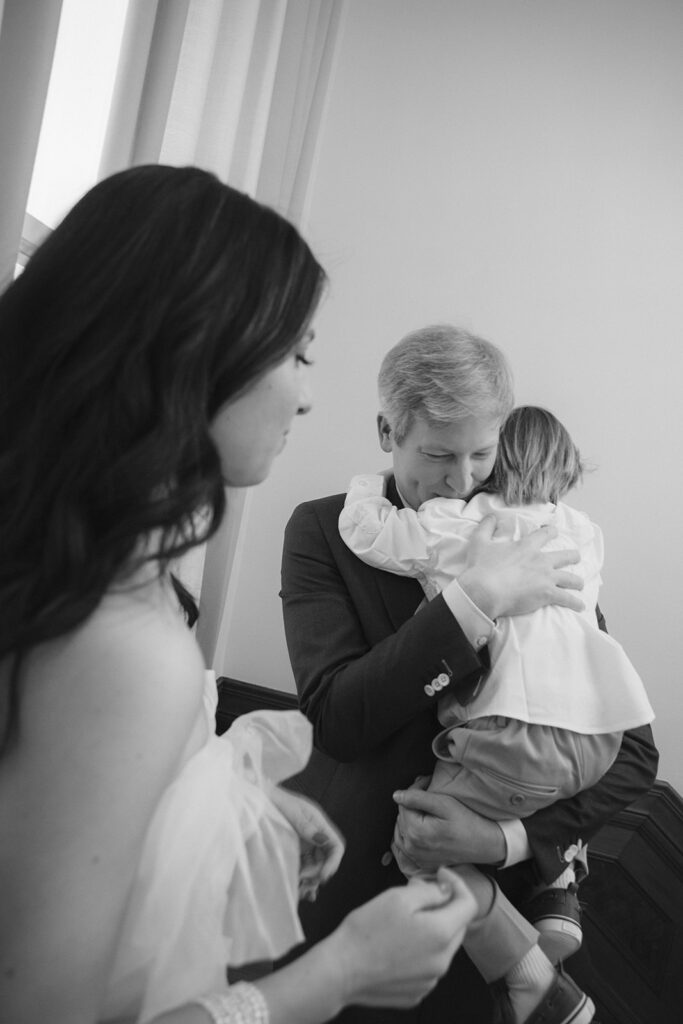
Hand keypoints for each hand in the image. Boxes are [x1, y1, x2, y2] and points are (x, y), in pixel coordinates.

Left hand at [269, 786, 344, 900]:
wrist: (257, 799)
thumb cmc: (275, 800)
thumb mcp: (291, 812)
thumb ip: (306, 827)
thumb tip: (323, 840)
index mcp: (318, 823)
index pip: (336, 846)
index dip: (333, 862)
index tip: (323, 876)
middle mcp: (314, 835)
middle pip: (325, 860)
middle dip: (317, 874)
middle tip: (302, 882)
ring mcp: (304, 843)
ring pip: (314, 866)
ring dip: (310, 879)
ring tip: (300, 890)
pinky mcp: (293, 849)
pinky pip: (302, 866)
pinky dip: (302, 878)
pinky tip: (299, 888)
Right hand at [331, 868, 476, 1007]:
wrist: (341, 971)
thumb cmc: (366, 931)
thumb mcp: (398, 897)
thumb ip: (430, 891)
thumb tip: (445, 890)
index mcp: (441, 934)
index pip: (469, 905)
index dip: (457, 884)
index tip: (440, 874)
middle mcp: (442, 961)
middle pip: (457, 926)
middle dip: (443, 905)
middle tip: (416, 891)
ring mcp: (430, 980)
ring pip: (442, 946)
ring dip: (431, 928)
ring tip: (403, 917)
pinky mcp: (417, 993)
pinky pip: (428, 965)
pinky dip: (421, 950)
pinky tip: (397, 943)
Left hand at [392, 786, 505, 867]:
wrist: (485, 845)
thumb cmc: (468, 822)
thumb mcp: (445, 804)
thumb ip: (418, 798)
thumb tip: (396, 795)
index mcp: (415, 832)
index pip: (403, 804)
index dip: (415, 789)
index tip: (428, 782)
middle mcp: (411, 847)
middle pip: (401, 816)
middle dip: (413, 802)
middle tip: (429, 791)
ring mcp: (415, 857)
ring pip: (401, 829)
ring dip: (410, 817)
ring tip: (427, 808)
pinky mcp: (421, 861)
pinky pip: (405, 844)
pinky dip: (409, 832)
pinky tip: (421, 825)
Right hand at [458, 514, 583, 619]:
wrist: (484, 591)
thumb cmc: (481, 568)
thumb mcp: (479, 543)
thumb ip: (486, 527)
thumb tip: (491, 516)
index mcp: (526, 547)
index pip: (544, 534)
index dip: (551, 532)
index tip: (555, 531)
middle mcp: (541, 560)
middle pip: (566, 556)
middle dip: (573, 557)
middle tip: (576, 558)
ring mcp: (546, 578)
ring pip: (570, 578)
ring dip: (577, 582)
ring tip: (580, 585)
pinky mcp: (547, 594)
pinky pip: (567, 599)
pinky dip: (575, 603)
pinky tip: (580, 606)